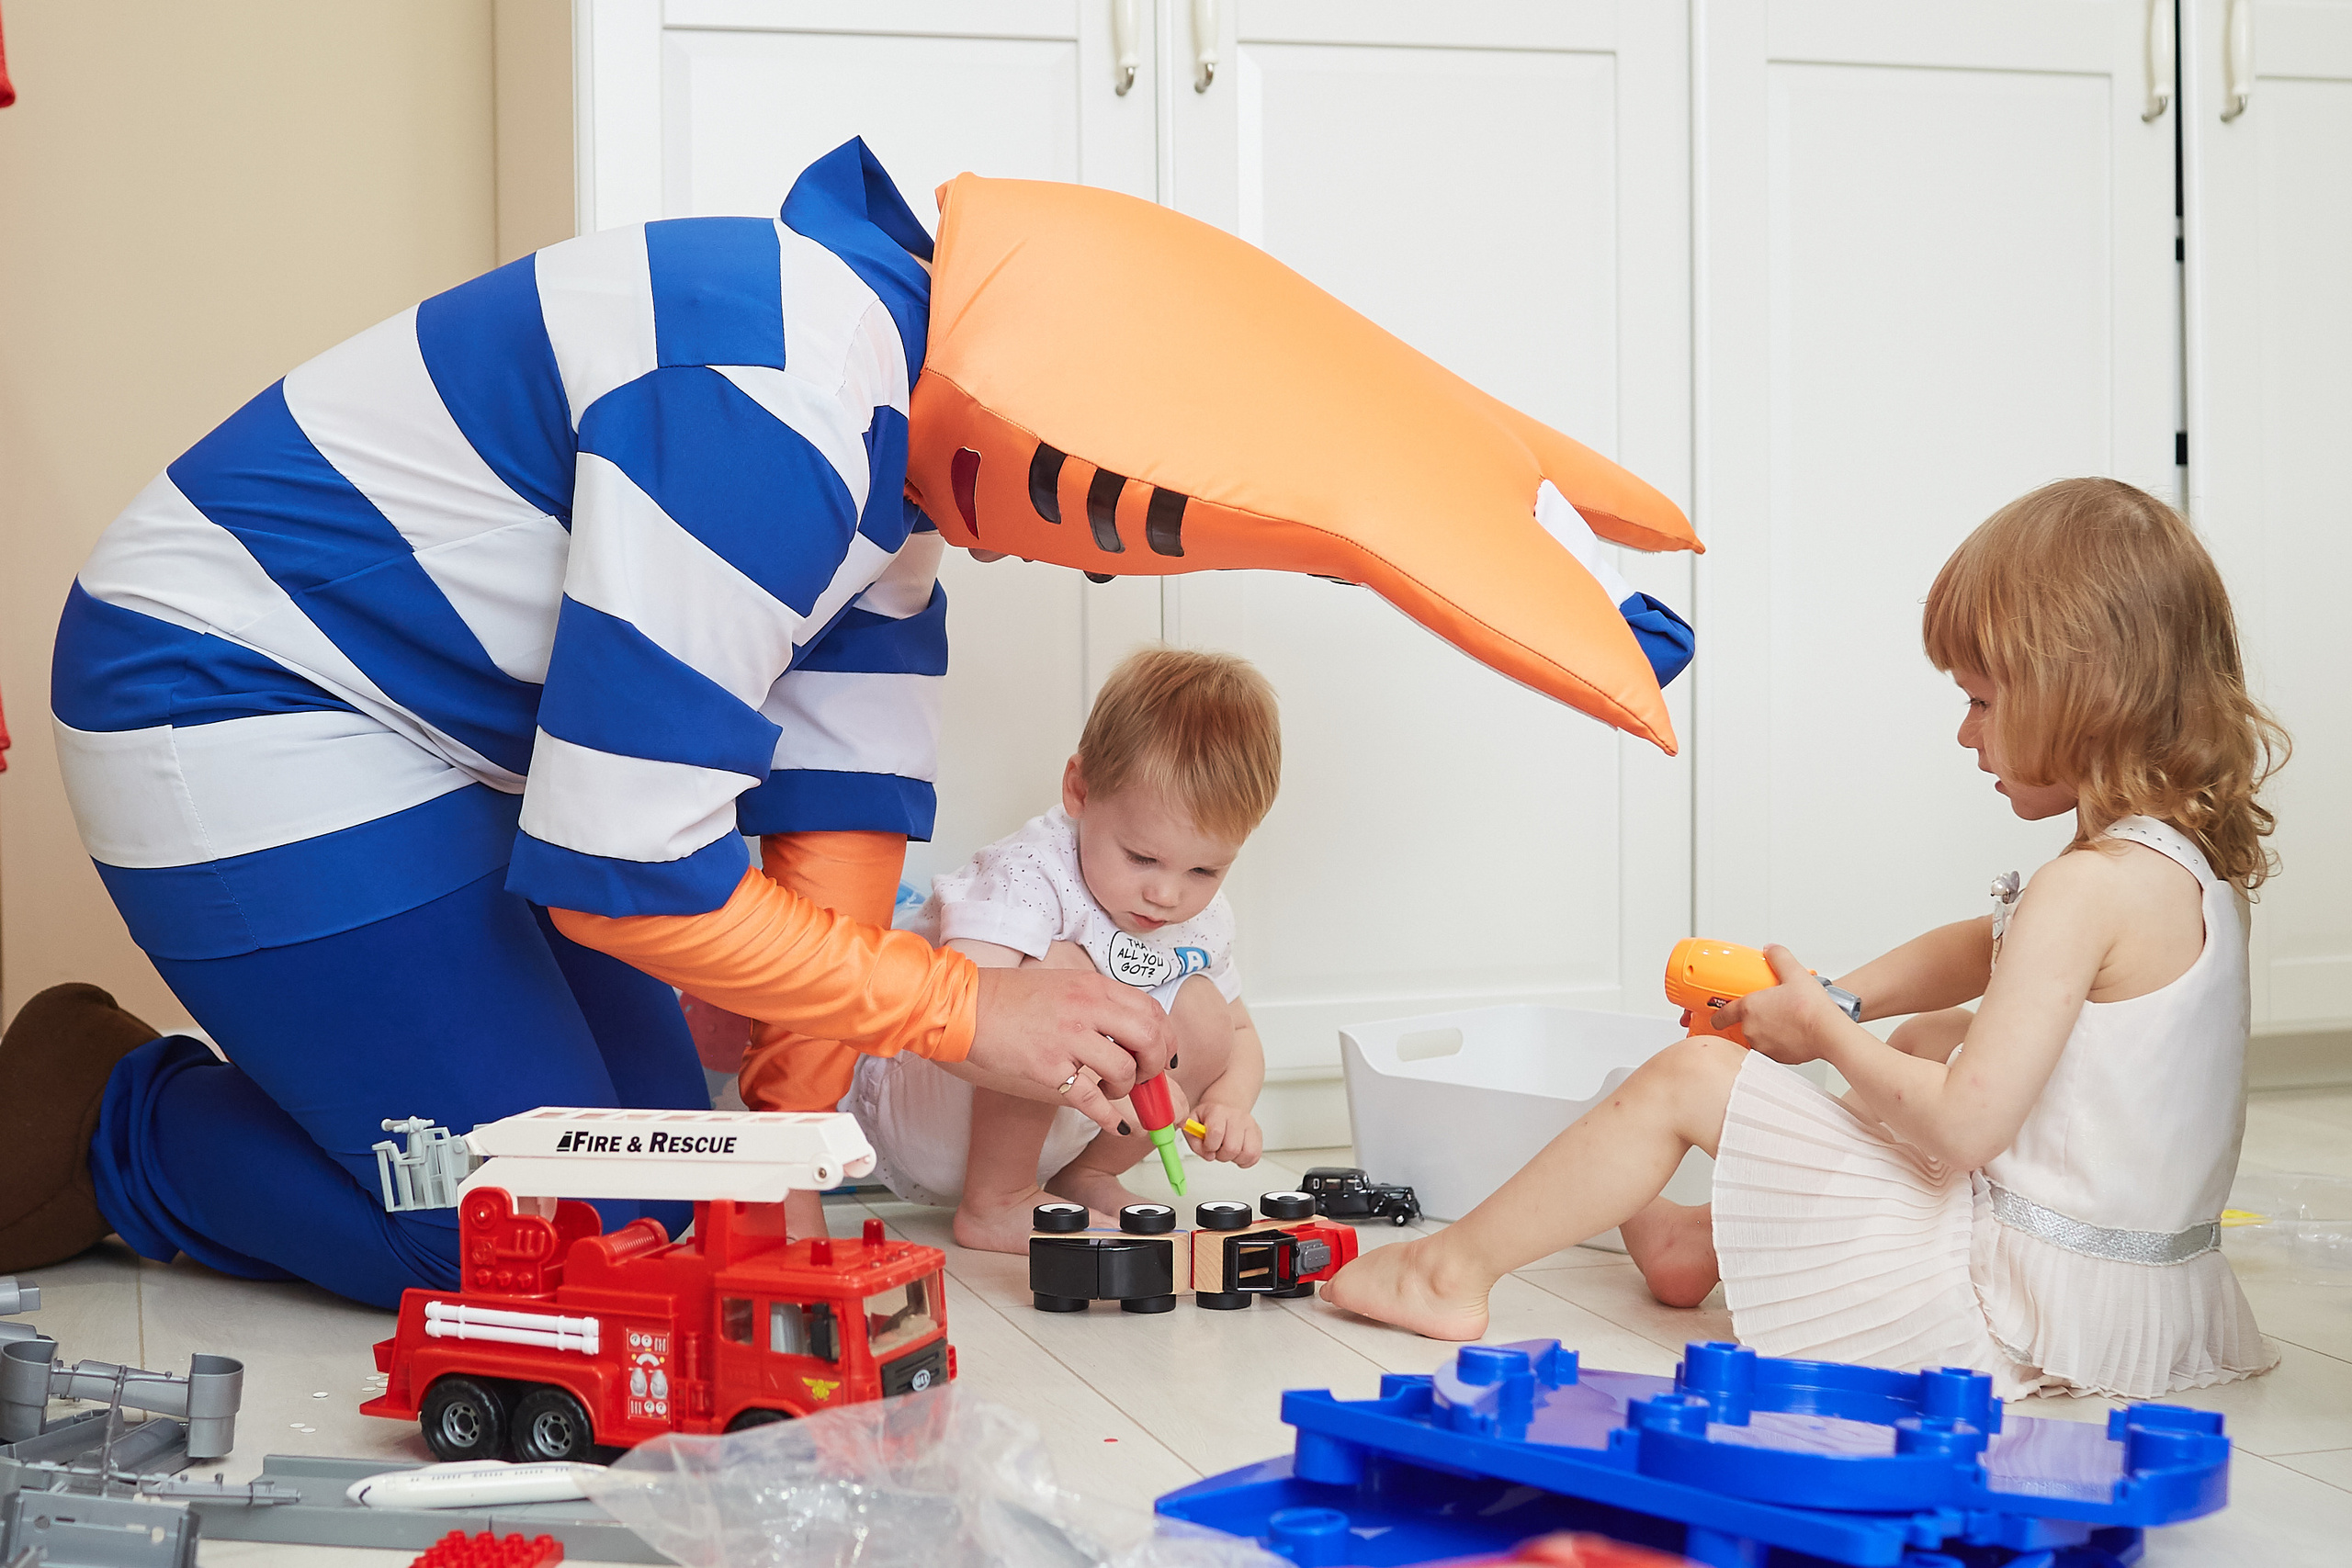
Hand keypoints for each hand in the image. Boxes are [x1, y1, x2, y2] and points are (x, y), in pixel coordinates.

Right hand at [969, 966, 1173, 1133]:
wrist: (964, 1005)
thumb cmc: (1008, 997)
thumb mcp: (1063, 985)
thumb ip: (1097, 1003)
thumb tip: (1130, 1031)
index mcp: (1093, 986)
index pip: (1152, 1010)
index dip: (1165, 1039)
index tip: (1162, 1057)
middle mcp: (1087, 1008)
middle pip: (1150, 1037)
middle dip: (1156, 1065)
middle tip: (1146, 1078)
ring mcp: (1068, 1037)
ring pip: (1125, 1070)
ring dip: (1127, 1089)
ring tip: (1112, 1090)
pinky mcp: (1048, 1067)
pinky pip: (1092, 1099)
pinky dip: (1109, 1117)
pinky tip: (1112, 1124)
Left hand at [1185, 1101, 1261, 1167]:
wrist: (1224, 1107)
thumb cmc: (1208, 1118)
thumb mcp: (1193, 1124)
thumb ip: (1194, 1141)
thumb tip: (1209, 1155)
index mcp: (1218, 1111)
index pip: (1216, 1133)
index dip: (1209, 1146)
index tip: (1208, 1146)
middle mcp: (1237, 1116)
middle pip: (1232, 1148)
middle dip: (1221, 1155)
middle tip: (1218, 1149)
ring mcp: (1250, 1124)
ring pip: (1247, 1153)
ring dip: (1234, 1158)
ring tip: (1227, 1150)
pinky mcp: (1258, 1133)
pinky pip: (1255, 1155)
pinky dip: (1245, 1160)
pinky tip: (1236, 1153)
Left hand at [1710, 945, 1841, 1065]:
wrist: (1829, 1032)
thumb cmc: (1811, 1007)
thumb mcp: (1794, 972)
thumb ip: (1779, 957)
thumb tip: (1771, 950)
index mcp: (1749, 1009)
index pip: (1722, 1015)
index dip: (1719, 1015)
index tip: (1719, 1015)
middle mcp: (1752, 1029)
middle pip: (1742, 1026)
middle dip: (1751, 1020)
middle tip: (1768, 1011)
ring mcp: (1763, 1046)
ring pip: (1756, 1039)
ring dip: (1763, 1033)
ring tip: (1780, 1023)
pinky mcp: (1777, 1059)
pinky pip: (1770, 1051)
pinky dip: (1776, 1044)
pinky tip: (1789, 1034)